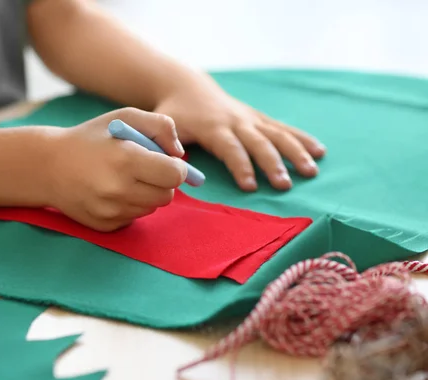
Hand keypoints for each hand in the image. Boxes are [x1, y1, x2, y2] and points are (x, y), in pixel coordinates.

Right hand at [45, 107, 186, 231]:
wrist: (48, 166)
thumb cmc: (91, 138)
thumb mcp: (124, 117)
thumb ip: (160, 126)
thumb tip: (179, 154)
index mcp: (126, 160)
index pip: (175, 175)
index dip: (177, 167)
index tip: (166, 161)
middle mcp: (118, 190)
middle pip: (167, 196)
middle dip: (162, 182)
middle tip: (146, 169)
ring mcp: (110, 211)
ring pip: (151, 208)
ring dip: (146, 194)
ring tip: (124, 178)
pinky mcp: (104, 226)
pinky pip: (133, 218)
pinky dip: (130, 206)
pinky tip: (112, 192)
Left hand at [154, 74, 325, 190]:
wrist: (188, 87)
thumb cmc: (174, 113)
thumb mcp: (163, 124)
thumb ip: (167, 142)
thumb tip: (176, 161)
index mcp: (213, 127)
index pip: (230, 149)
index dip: (241, 167)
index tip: (250, 187)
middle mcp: (236, 121)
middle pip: (259, 143)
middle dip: (273, 164)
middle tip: (285, 185)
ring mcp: (251, 118)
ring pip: (278, 134)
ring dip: (296, 152)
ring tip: (311, 171)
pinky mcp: (259, 118)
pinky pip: (284, 128)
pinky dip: (302, 139)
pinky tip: (320, 151)